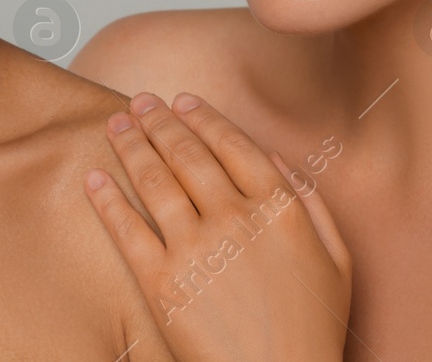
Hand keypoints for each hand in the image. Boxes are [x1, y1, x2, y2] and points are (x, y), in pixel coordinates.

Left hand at [85, 92, 351, 361]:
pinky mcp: (161, 282)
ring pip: (154, 180)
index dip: (203, 117)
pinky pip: (127, 229)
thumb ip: (310, 204)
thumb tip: (278, 159)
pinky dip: (107, 198)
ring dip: (130, 144)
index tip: (182, 100)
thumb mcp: (336, 261)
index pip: (232, 144)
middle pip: (187, 153)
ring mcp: (195, 249)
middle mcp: (235, 219)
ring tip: (115, 125)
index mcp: (279, 210)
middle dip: (159, 121)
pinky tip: (95, 177)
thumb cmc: (313, 331)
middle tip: (139, 102)